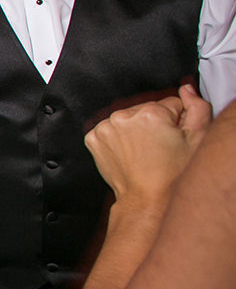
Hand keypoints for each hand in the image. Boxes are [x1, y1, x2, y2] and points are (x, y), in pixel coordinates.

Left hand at [85, 84, 210, 206]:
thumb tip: (185, 90)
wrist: (147, 198)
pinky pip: (111, 129)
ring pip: (128, 118)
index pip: (170, 103)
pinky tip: (128, 152)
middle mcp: (123, 117)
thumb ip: (196, 107)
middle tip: (159, 147)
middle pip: (146, 109)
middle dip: (154, 123)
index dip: (176, 121)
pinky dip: (118, 137)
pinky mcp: (93, 138)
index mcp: (150, 113)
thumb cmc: (171, 174)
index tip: (173, 137)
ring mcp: (105, 128)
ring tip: (144, 151)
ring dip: (135, 129)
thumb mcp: (197, 138)